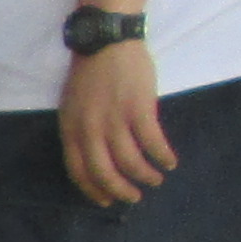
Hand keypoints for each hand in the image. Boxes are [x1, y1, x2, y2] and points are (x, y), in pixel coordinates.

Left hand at [60, 36, 175, 204]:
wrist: (106, 41)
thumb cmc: (90, 73)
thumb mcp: (72, 106)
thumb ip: (80, 131)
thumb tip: (94, 159)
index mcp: (71, 129)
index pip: (78, 171)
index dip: (93, 190)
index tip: (106, 200)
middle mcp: (90, 129)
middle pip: (104, 172)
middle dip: (121, 191)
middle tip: (134, 197)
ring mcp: (114, 119)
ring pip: (131, 162)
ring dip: (145, 176)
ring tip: (155, 179)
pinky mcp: (138, 109)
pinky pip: (152, 143)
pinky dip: (162, 156)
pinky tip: (169, 161)